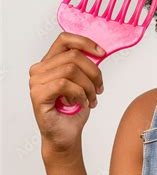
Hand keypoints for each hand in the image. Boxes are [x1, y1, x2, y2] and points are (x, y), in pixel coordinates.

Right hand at [29, 32, 104, 158]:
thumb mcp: (84, 81)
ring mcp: (36, 82)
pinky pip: (64, 84)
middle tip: (99, 88)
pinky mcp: (37, 95)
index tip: (102, 53)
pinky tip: (81, 103)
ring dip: (88, 86)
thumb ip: (86, 65)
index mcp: (50, 62)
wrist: (67, 135)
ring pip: (71, 69)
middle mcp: (40, 69)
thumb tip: (99, 51)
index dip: (85, 42)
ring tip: (91, 98)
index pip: (65, 39)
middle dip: (94, 72)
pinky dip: (79, 94)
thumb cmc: (74, 109)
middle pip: (73, 55)